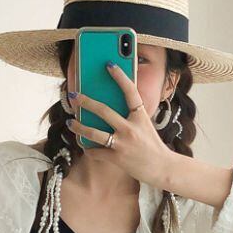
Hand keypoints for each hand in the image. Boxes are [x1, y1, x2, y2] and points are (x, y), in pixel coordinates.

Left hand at [66, 63, 173, 188]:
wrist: (162, 168)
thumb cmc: (152, 146)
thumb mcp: (145, 126)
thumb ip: (130, 117)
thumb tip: (106, 110)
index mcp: (140, 116)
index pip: (130, 91)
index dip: (120, 76)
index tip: (109, 65)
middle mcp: (131, 128)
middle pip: (103, 110)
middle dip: (85, 102)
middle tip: (73, 95)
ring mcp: (123, 144)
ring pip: (94, 133)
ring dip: (79, 127)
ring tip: (71, 122)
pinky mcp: (117, 158)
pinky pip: (96, 152)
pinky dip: (89, 149)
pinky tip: (85, 145)